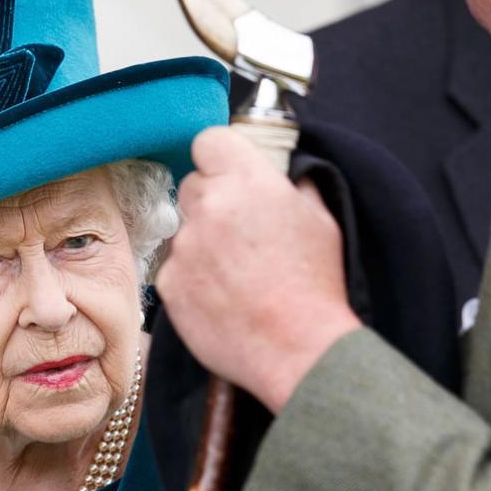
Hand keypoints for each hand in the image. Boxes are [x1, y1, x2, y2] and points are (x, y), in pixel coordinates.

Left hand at [156, 126, 359, 412]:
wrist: (298, 350)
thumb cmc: (315, 286)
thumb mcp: (320, 220)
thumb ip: (294, 185)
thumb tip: (281, 171)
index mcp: (248, 182)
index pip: (209, 140)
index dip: (220, 157)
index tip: (229, 172)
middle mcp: (209, 208)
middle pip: (193, 184)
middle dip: (212, 201)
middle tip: (239, 231)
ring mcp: (185, 247)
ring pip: (183, 230)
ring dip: (202, 243)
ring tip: (237, 275)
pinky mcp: (170, 284)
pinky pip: (175, 268)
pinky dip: (193, 278)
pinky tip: (223, 297)